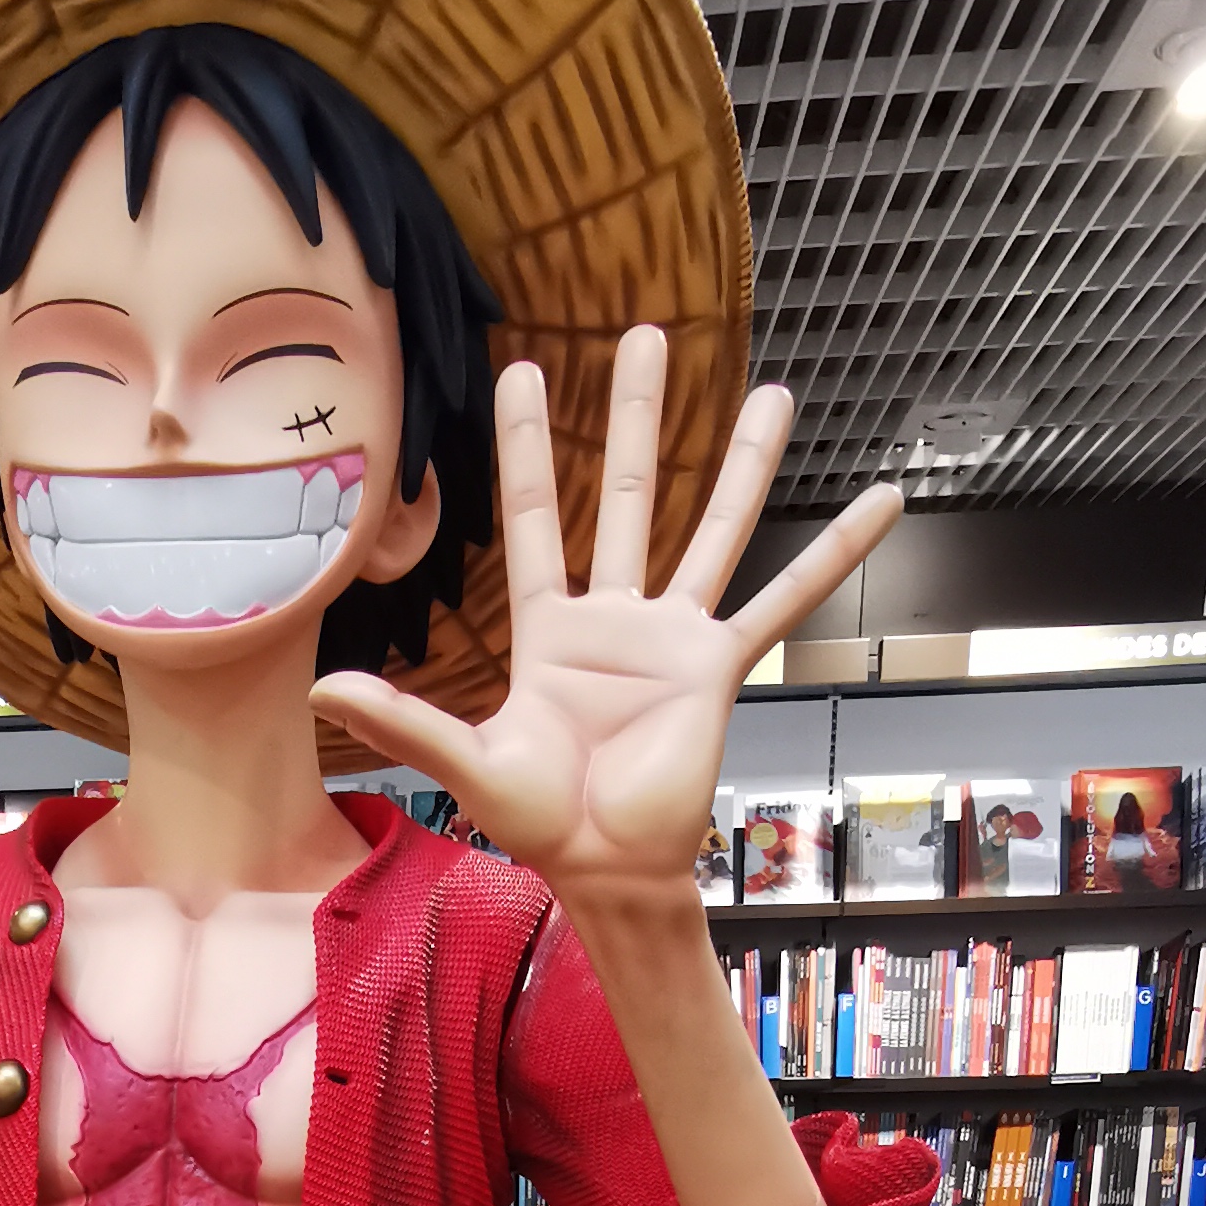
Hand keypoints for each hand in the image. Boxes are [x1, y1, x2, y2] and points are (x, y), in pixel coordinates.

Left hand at [314, 341, 900, 907]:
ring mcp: (673, 637)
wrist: (608, 871)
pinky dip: (835, 554)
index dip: (527, 447)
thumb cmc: (540, 824)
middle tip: (648, 333)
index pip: (535, 516)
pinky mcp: (720, 667)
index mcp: (551, 631)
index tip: (523, 372)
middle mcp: (617, 618)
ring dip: (743, 461)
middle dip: (636, 415)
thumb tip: (325, 683)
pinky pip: (785, 602)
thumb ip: (404, 720)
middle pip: (628, 492)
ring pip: (712, 528)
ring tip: (775, 393)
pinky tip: (880, 505)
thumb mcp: (467, 762)